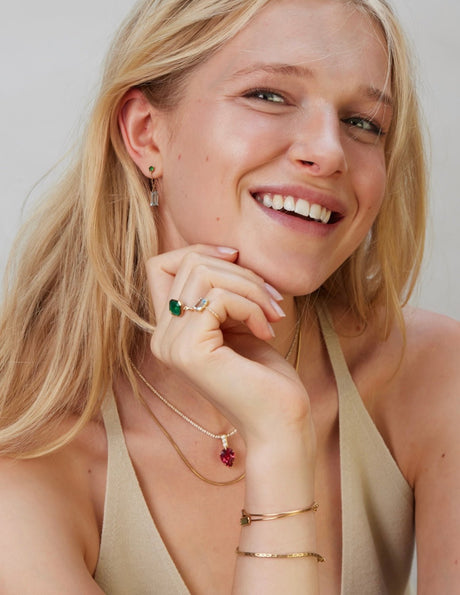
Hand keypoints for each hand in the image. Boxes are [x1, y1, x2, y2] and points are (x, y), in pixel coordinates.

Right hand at [146, 245, 311, 446]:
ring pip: (205, 275)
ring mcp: (171, 345)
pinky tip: (268, 330)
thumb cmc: (265, 373)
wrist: (280, 421)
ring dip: (251, 287)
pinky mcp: (190, 351)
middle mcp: (161, 338)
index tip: (238, 258)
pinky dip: (252, 305)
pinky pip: (220, 297)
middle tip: (272, 299)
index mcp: (169, 330)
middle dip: (241, 271)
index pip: (162, 265)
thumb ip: (221, 291)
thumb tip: (227, 250)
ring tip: (273, 314)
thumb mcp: (238, 320)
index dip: (199, 250)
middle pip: (190, 263)